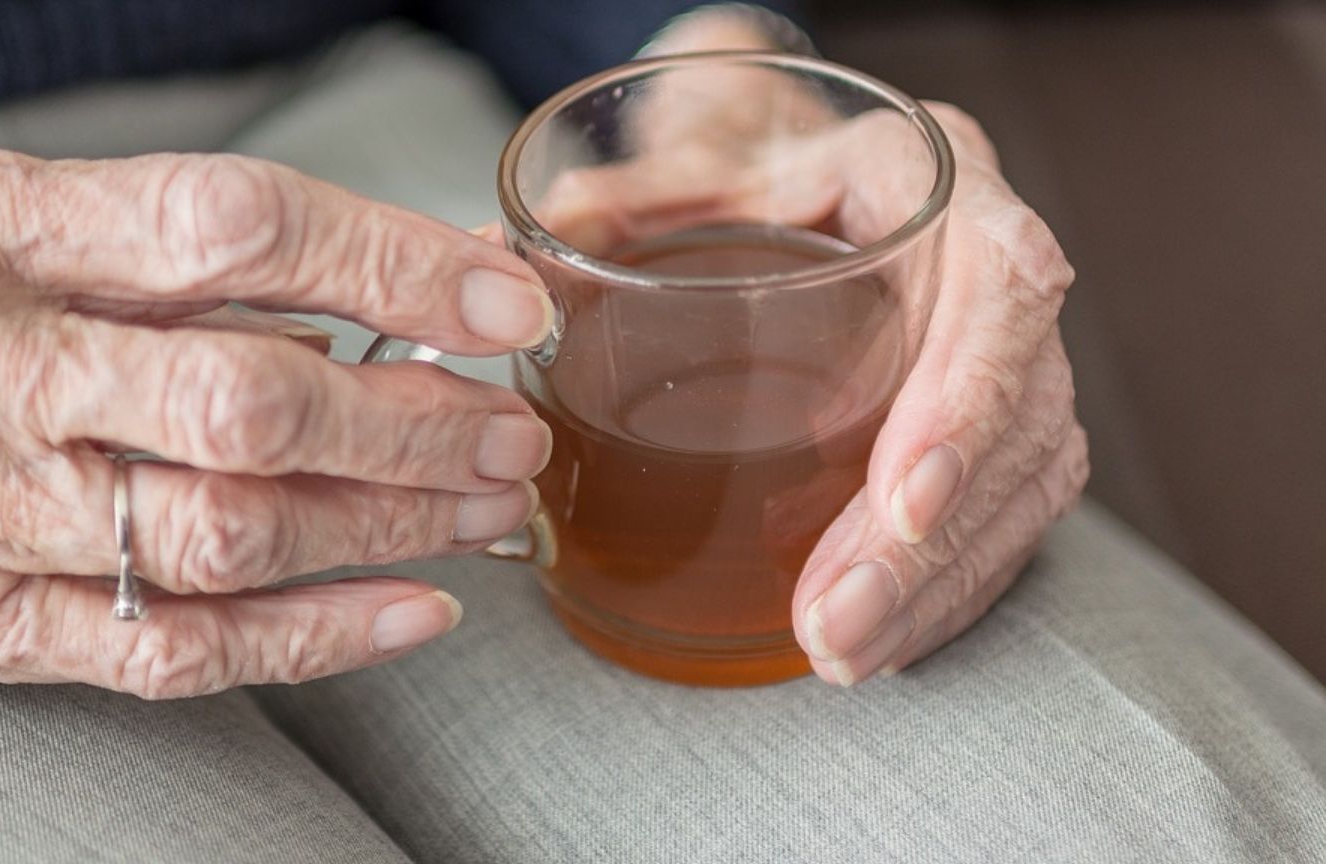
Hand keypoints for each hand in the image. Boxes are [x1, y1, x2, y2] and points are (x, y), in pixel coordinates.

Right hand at [0, 149, 555, 696]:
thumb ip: (118, 252)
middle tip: (509, 427)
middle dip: (413, 415)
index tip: (496, 299)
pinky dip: (308, 636)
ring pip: (227, 528)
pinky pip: (163, 645)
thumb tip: (333, 293)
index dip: (390, 258)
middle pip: (249, 392)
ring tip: (483, 506)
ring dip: (387, 522)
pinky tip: (405, 611)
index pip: (227, 223)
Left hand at [534, 15, 1087, 684]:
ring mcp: (1008, 345)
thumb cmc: (748, 162)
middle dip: (928, 540)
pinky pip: (1011, 513)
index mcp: (935, 176)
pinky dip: (949, 588)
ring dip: (936, 583)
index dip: (964, 401)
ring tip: (842, 653)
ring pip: (1025, 480)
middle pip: (1018, 412)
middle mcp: (994, 259)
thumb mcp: (687, 162)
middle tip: (834, 623)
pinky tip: (882, 641)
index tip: (901, 501)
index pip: (1001, 286)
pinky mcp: (1001, 415)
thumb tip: (489, 257)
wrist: (800, 162)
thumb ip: (608, 205)